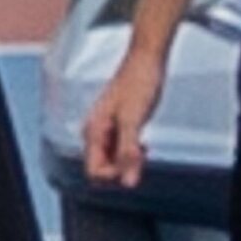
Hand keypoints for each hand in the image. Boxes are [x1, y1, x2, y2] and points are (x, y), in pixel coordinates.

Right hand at [83, 51, 165, 188]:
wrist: (147, 58)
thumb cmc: (139, 82)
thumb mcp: (133, 121)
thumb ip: (129, 152)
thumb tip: (128, 183)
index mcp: (93, 131)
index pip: (94, 171)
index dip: (114, 174)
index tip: (133, 164)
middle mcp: (95, 132)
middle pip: (103, 167)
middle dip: (122, 168)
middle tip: (142, 155)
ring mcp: (107, 128)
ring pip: (113, 159)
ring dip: (129, 160)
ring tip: (144, 148)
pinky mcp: (119, 124)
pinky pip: (121, 149)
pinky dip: (133, 152)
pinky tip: (145, 145)